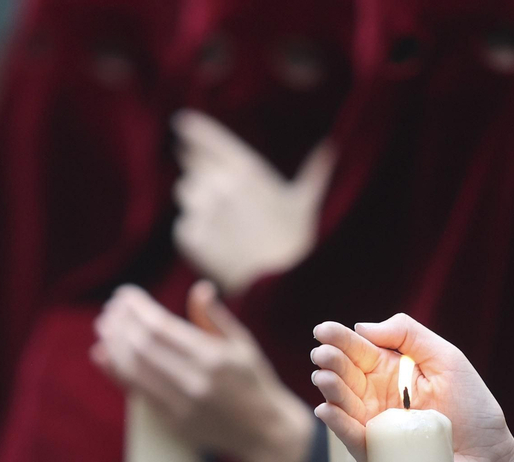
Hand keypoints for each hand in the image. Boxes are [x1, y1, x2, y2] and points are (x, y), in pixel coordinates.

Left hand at [92, 281, 314, 461]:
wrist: (263, 433)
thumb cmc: (253, 382)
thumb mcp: (243, 345)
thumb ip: (216, 318)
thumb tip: (199, 289)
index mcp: (213, 357)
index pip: (161, 326)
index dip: (137, 308)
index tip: (125, 294)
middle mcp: (195, 381)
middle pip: (142, 346)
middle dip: (121, 322)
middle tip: (111, 308)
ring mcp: (182, 405)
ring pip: (134, 369)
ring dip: (113, 344)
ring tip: (104, 326)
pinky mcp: (173, 423)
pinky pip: (137, 393)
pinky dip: (116, 372)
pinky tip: (104, 354)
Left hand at [172, 110, 333, 295]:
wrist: (280, 287)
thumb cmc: (298, 244)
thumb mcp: (307, 203)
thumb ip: (315, 172)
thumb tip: (332, 148)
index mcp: (247, 170)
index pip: (208, 139)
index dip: (193, 131)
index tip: (180, 123)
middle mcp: (221, 186)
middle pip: (193, 169)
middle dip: (201, 178)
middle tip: (219, 200)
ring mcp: (203, 211)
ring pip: (186, 195)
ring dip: (198, 204)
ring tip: (223, 226)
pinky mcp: (192, 238)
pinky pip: (184, 227)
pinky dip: (195, 233)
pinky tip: (218, 246)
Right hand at [310, 315, 513, 461]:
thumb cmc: (473, 410)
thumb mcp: (447, 359)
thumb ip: (410, 335)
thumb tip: (362, 327)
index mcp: (392, 372)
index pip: (359, 351)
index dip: (340, 339)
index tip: (322, 330)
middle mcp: (378, 398)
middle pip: (346, 376)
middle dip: (331, 363)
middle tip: (321, 354)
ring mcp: (376, 427)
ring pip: (344, 406)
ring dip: (330, 391)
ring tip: (323, 377)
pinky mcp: (378, 456)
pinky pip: (354, 440)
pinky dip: (338, 426)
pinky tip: (327, 410)